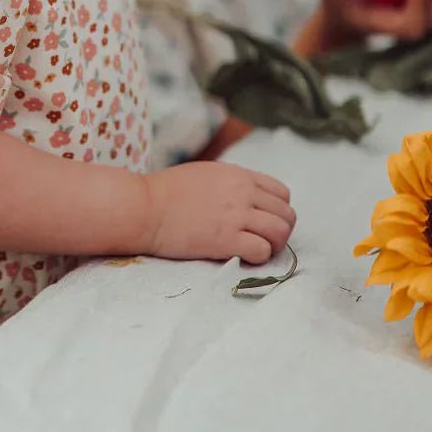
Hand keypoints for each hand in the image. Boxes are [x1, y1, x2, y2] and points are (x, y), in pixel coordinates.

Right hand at [143, 160, 294, 264]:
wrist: (144, 207)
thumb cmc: (166, 191)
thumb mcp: (206, 174)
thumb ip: (231, 183)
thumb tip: (247, 197)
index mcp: (238, 174)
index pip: (282, 193)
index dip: (278, 210)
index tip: (264, 222)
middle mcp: (243, 192)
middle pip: (286, 214)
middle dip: (280, 230)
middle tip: (263, 241)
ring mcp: (236, 215)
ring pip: (280, 232)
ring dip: (273, 245)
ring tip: (256, 250)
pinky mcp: (226, 239)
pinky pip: (262, 250)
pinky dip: (259, 257)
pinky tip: (243, 256)